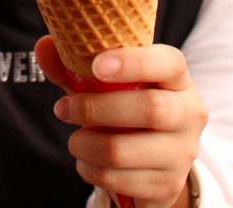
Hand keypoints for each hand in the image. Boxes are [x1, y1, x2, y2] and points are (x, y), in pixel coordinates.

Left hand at [36, 37, 205, 207]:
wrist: (155, 162)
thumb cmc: (128, 108)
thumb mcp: (106, 85)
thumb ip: (76, 66)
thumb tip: (44, 46)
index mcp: (178, 79)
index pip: (168, 62)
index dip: (133, 62)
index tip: (96, 66)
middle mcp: (189, 114)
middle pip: (149, 109)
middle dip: (95, 109)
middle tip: (63, 108)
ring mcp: (182, 153)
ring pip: (123, 150)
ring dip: (84, 145)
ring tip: (75, 140)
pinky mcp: (166, 185)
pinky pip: (117, 179)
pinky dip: (90, 170)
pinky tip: (87, 161)